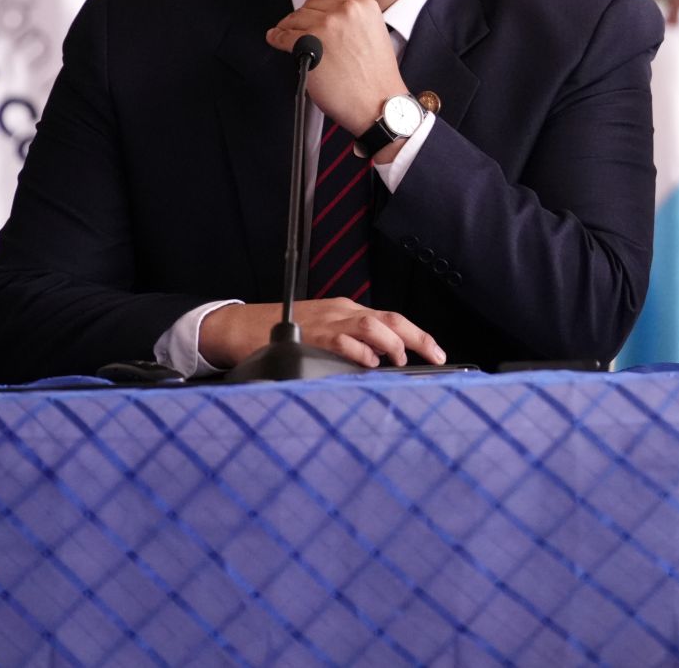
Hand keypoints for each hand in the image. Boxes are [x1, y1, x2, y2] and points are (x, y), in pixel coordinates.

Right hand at [200, 299, 446, 368]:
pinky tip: (369, 363)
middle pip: (390, 318)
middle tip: (435, 356)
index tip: (437, 354)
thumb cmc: (281, 332)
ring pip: (372, 324)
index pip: (392, 319)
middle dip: (418, 338)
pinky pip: (341, 340)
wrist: (240, 327)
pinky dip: (359, 351)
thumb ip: (350, 345)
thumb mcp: (323, 332)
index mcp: (347, 312)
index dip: (419, 336)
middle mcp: (342, 313)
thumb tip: (380, 366)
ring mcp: (327, 323)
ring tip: (400, 361)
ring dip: (393, 343)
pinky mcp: (310, 336)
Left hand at [266, 0, 406, 138]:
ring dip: (289, 28)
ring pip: (294, 18)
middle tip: (303, 28)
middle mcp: (345, 10)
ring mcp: (326, 25)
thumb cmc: (377, 78)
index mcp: (364, 5)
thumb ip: (354, 17)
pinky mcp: (308, 42)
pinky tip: (277, 40)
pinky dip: (276, 38)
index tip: (314, 7)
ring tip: (288, 36)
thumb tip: (328, 14)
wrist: (378, 104)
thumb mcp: (375, 33)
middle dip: (304, 16)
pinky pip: (282, 35)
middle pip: (310, 3)